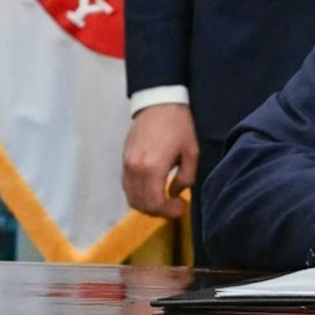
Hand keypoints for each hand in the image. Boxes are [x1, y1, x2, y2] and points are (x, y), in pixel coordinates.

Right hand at [122, 103, 202, 218]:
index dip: (169, 212)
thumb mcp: (191, 152)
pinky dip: (139, 194)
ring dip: (147, 204)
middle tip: (174, 207)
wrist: (158, 102)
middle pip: (140, 204)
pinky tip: (153, 189)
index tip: (181, 208)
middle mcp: (134, 170)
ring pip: (131, 197)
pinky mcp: (123, 160)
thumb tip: (174, 193)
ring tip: (164, 200)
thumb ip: (185, 178)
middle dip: (158, 211)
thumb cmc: (179, 126)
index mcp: (152, 168)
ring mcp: (126, 165)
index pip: (154, 203)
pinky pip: (127, 186)